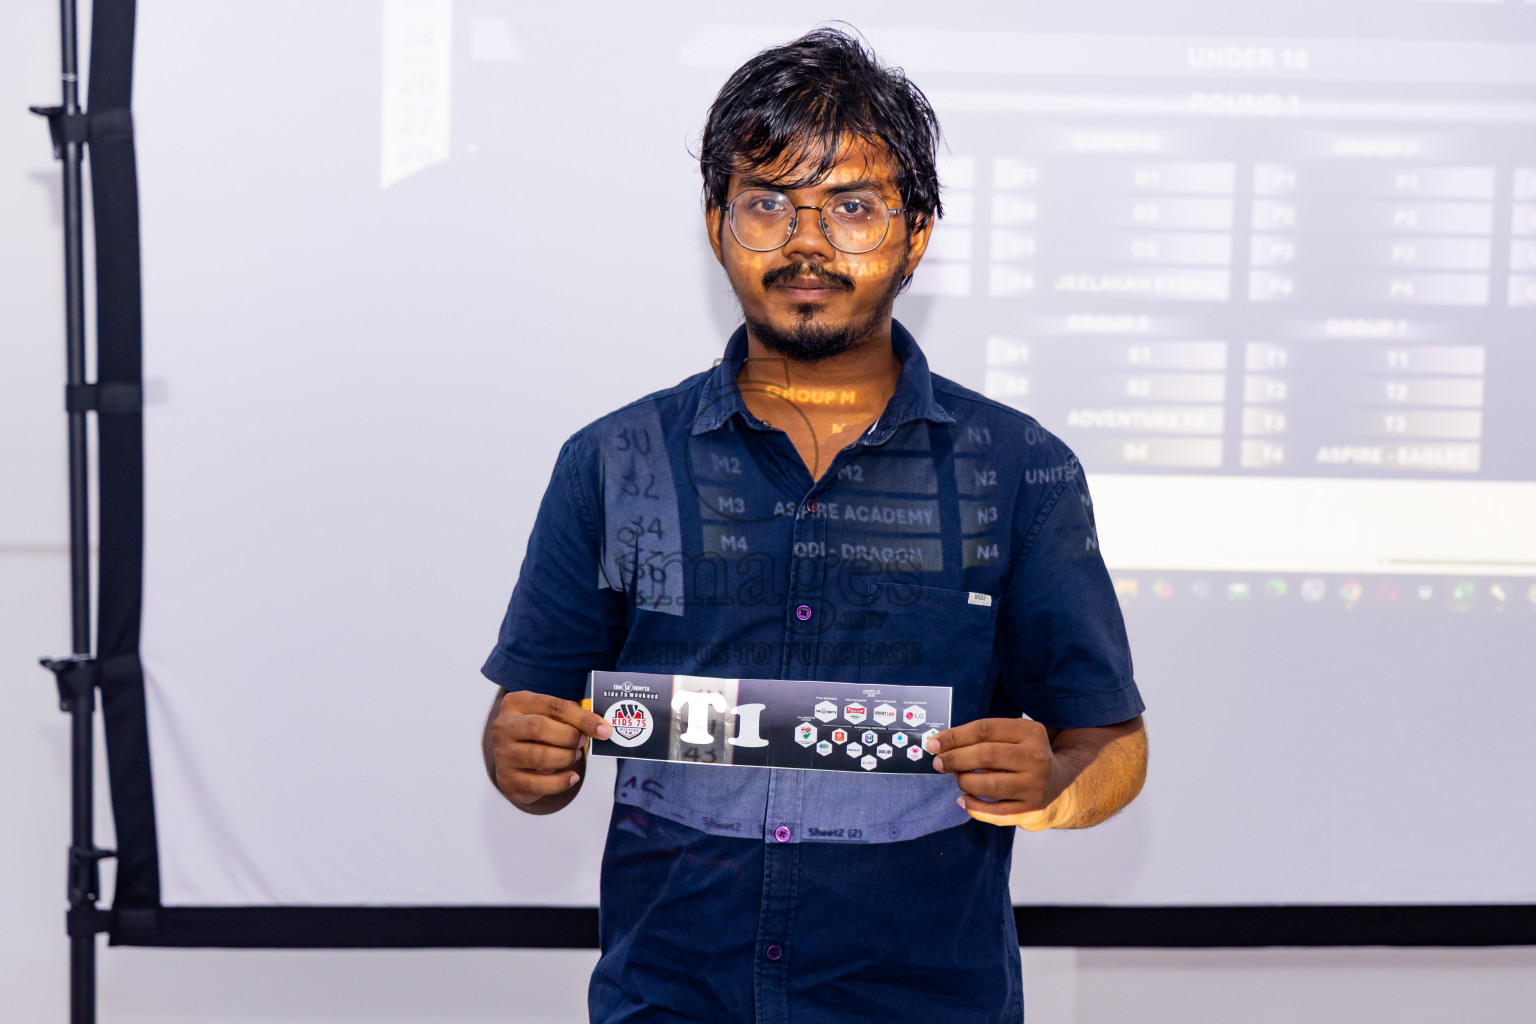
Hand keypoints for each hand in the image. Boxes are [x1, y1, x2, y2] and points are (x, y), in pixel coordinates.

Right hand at [489, 691, 610, 806]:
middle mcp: (503, 727)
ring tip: (573, 756)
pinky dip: (560, 782)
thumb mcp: (551, 717)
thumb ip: (572, 717)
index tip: (603, 729)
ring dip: (565, 757)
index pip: (552, 706)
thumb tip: (601, 727)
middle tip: (582, 742)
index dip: (581, 717)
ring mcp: (502, 755)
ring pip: (538, 756)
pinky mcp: (507, 780)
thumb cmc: (539, 733)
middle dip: (568, 736)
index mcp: (515, 703)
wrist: (515, 760)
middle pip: (539, 727)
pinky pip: (537, 784)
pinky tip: (572, 777)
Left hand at [927, 718, 1066, 830]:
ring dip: (964, 781)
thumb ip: (982, 738)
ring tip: (959, 778)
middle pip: (985, 755)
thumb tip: (941, 745)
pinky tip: (963, 800)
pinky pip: (994, 813)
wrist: (1060, 787)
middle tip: (939, 763)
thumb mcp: (1014, 737)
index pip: (985, 730)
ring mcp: (1035, 786)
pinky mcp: (1031, 810)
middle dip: (955, 759)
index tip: (933, 744)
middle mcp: (1037, 758)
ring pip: (988, 784)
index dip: (955, 736)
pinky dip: (973, 807)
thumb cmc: (1024, 757)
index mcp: (1031, 732)